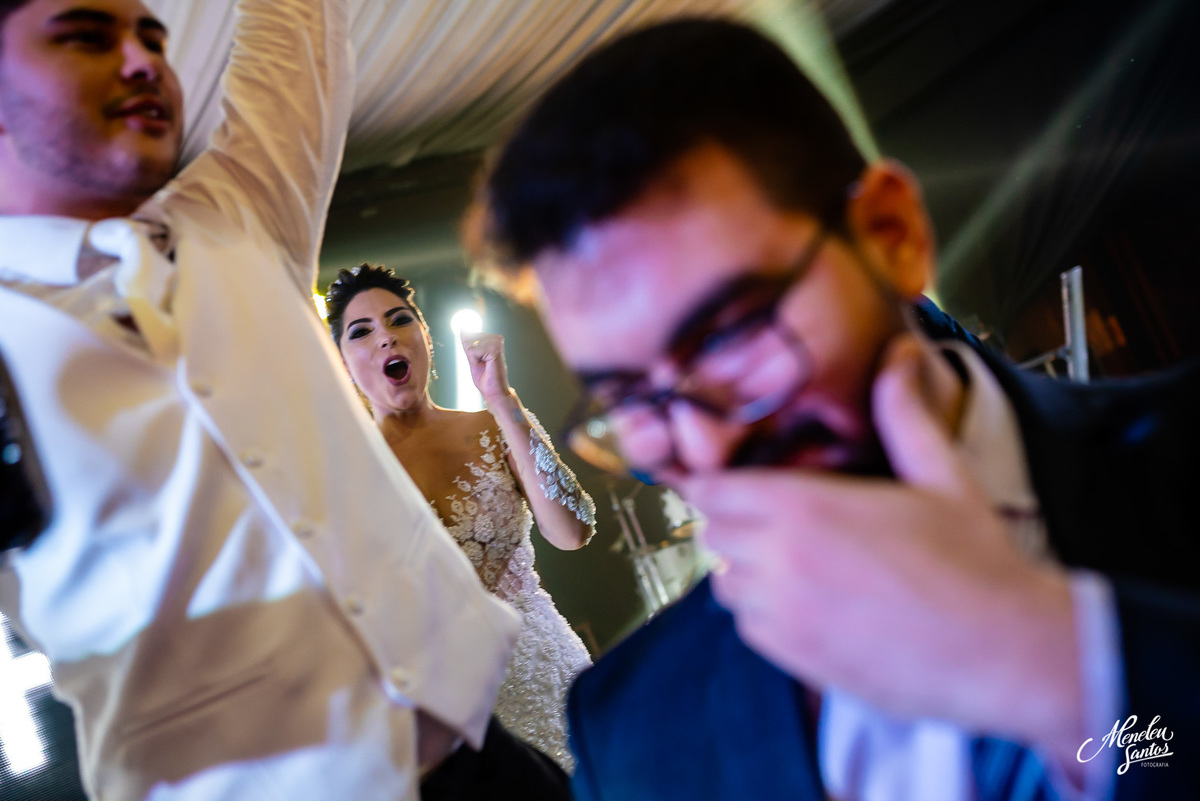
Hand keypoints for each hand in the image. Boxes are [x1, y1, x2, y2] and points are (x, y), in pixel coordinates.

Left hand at [461, 332, 512, 406]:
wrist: (494, 392)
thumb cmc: (485, 377)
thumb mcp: (472, 357)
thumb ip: (468, 343)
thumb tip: (462, 328)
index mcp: (492, 339)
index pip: (470, 333)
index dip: (469, 348)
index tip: (479, 359)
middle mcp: (496, 339)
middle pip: (468, 338)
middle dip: (470, 353)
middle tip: (482, 365)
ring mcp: (497, 343)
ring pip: (470, 345)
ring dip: (473, 358)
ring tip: (484, 366)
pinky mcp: (495, 350)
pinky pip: (472, 351)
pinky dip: (474, 361)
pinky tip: (485, 366)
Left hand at [679, 336, 1081, 751]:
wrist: (1001, 650)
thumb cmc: (975, 560)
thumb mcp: (942, 474)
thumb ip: (902, 413)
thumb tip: (898, 356)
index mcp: (804, 508)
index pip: (711, 489)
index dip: (718, 482)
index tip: (738, 481)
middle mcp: (780, 560)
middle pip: (712, 534)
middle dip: (731, 521)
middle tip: (770, 518)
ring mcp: (783, 614)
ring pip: (723, 582)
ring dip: (744, 568)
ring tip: (790, 559)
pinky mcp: (794, 658)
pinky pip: (746, 626)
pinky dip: (761, 612)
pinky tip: (804, 600)